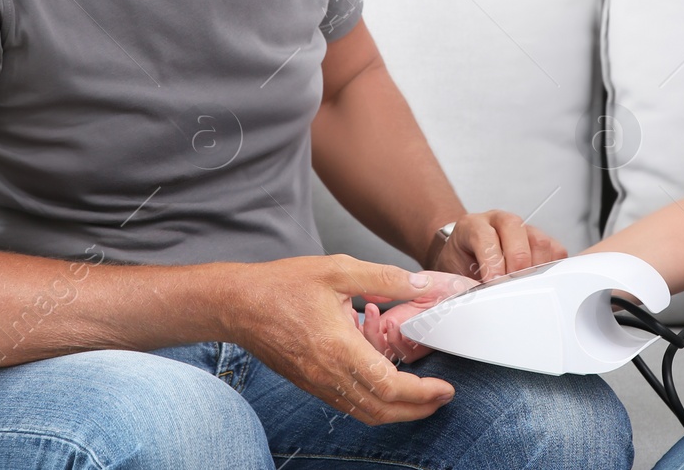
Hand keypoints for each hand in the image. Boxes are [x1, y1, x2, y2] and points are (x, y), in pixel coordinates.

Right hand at [224, 254, 456, 424]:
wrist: (239, 304)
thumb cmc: (283, 285)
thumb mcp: (338, 270)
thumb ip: (384, 279)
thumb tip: (423, 285)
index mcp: (338, 348)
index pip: (390, 387)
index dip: (423, 393)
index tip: (445, 388)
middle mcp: (328, 375)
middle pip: (382, 411)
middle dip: (418, 409)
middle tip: (442, 397)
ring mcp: (317, 384)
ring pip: (365, 413)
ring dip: (398, 412)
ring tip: (422, 396)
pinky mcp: (310, 384)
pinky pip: (349, 405)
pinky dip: (375, 404)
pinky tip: (387, 385)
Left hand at [428, 209, 567, 280]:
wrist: (464, 254)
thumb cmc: (460, 262)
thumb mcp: (453, 271)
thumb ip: (463, 281)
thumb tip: (477, 300)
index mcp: (473, 225)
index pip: (484, 236)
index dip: (491, 261)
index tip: (493, 282)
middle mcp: (499, 221)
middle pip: (515, 228)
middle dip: (516, 261)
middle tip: (513, 285)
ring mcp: (522, 228)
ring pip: (538, 239)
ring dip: (536, 267)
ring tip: (527, 287)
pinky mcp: (540, 240)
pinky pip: (555, 250)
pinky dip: (552, 268)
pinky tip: (542, 283)